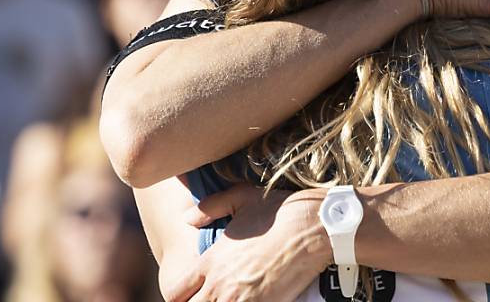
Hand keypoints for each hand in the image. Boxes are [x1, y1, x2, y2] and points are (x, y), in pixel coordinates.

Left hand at [164, 184, 328, 301]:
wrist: (314, 227)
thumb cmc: (279, 211)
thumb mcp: (241, 198)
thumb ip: (209, 207)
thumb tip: (187, 218)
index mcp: (210, 262)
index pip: (176, 293)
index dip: (180, 296)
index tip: (190, 291)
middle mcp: (220, 286)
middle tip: (209, 296)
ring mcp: (242, 301)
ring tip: (229, 297)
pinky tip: (248, 300)